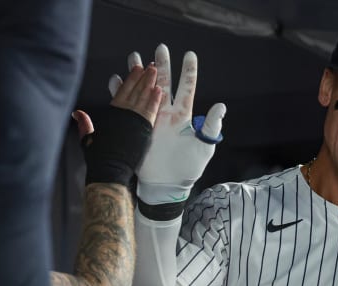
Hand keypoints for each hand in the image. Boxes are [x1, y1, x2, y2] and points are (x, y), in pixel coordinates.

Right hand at [80, 53, 161, 186]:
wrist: (109, 171)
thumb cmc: (98, 158)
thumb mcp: (89, 138)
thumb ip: (85, 124)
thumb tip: (77, 113)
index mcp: (111, 114)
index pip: (123, 91)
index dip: (130, 79)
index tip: (137, 69)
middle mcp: (123, 114)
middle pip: (135, 91)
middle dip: (143, 77)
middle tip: (150, 65)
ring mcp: (134, 121)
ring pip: (143, 98)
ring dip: (150, 83)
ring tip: (156, 71)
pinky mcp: (144, 130)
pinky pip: (151, 112)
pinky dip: (155, 101)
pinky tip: (160, 91)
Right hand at [118, 43, 224, 205]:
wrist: (167, 185)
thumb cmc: (189, 167)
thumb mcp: (204, 147)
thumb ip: (211, 127)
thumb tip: (221, 106)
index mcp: (184, 116)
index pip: (187, 88)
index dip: (188, 72)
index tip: (189, 54)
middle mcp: (167, 114)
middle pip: (164, 84)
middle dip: (161, 66)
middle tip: (159, 48)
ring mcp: (151, 119)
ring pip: (144, 91)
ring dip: (139, 74)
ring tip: (134, 56)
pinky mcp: (137, 127)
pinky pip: (128, 106)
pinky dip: (121, 93)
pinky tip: (115, 79)